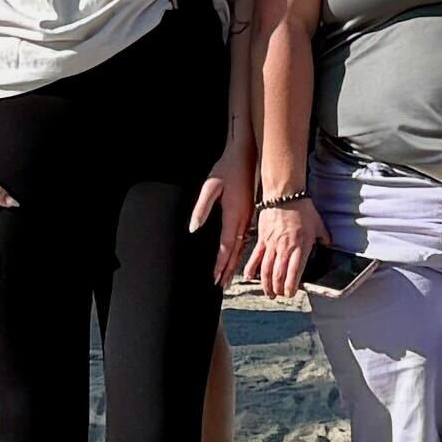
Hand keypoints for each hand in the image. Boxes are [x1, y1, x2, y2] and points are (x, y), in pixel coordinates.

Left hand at [191, 143, 254, 283]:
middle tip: (220, 285)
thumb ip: (201, 208)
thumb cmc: (227, 169)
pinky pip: (244, 238)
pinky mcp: (248, 213)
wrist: (246, 156)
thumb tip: (193, 228)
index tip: (214, 278)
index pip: (226, 246)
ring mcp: (248, 216)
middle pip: (236, 251)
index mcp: (234, 215)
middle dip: (227, 269)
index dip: (220, 264)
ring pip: (241, 246)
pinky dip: (239, 251)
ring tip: (226, 277)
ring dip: (233, 263)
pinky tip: (235, 256)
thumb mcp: (210, 186)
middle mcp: (243, 219)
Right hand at [247, 196, 317, 299]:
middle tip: (280, 295)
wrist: (285, 194)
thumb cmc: (302, 208)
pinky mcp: (262, 239)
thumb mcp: (319, 225)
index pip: (295, 273)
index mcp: (301, 247)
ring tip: (269, 293)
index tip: (291, 294)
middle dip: (279, 289)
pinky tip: (249, 277)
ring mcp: (272, 245)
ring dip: (266, 284)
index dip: (292, 286)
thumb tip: (329, 245)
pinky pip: (255, 257)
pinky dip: (251, 269)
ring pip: (266, 270)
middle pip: (279, 275)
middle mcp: (285, 248)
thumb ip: (323, 238)